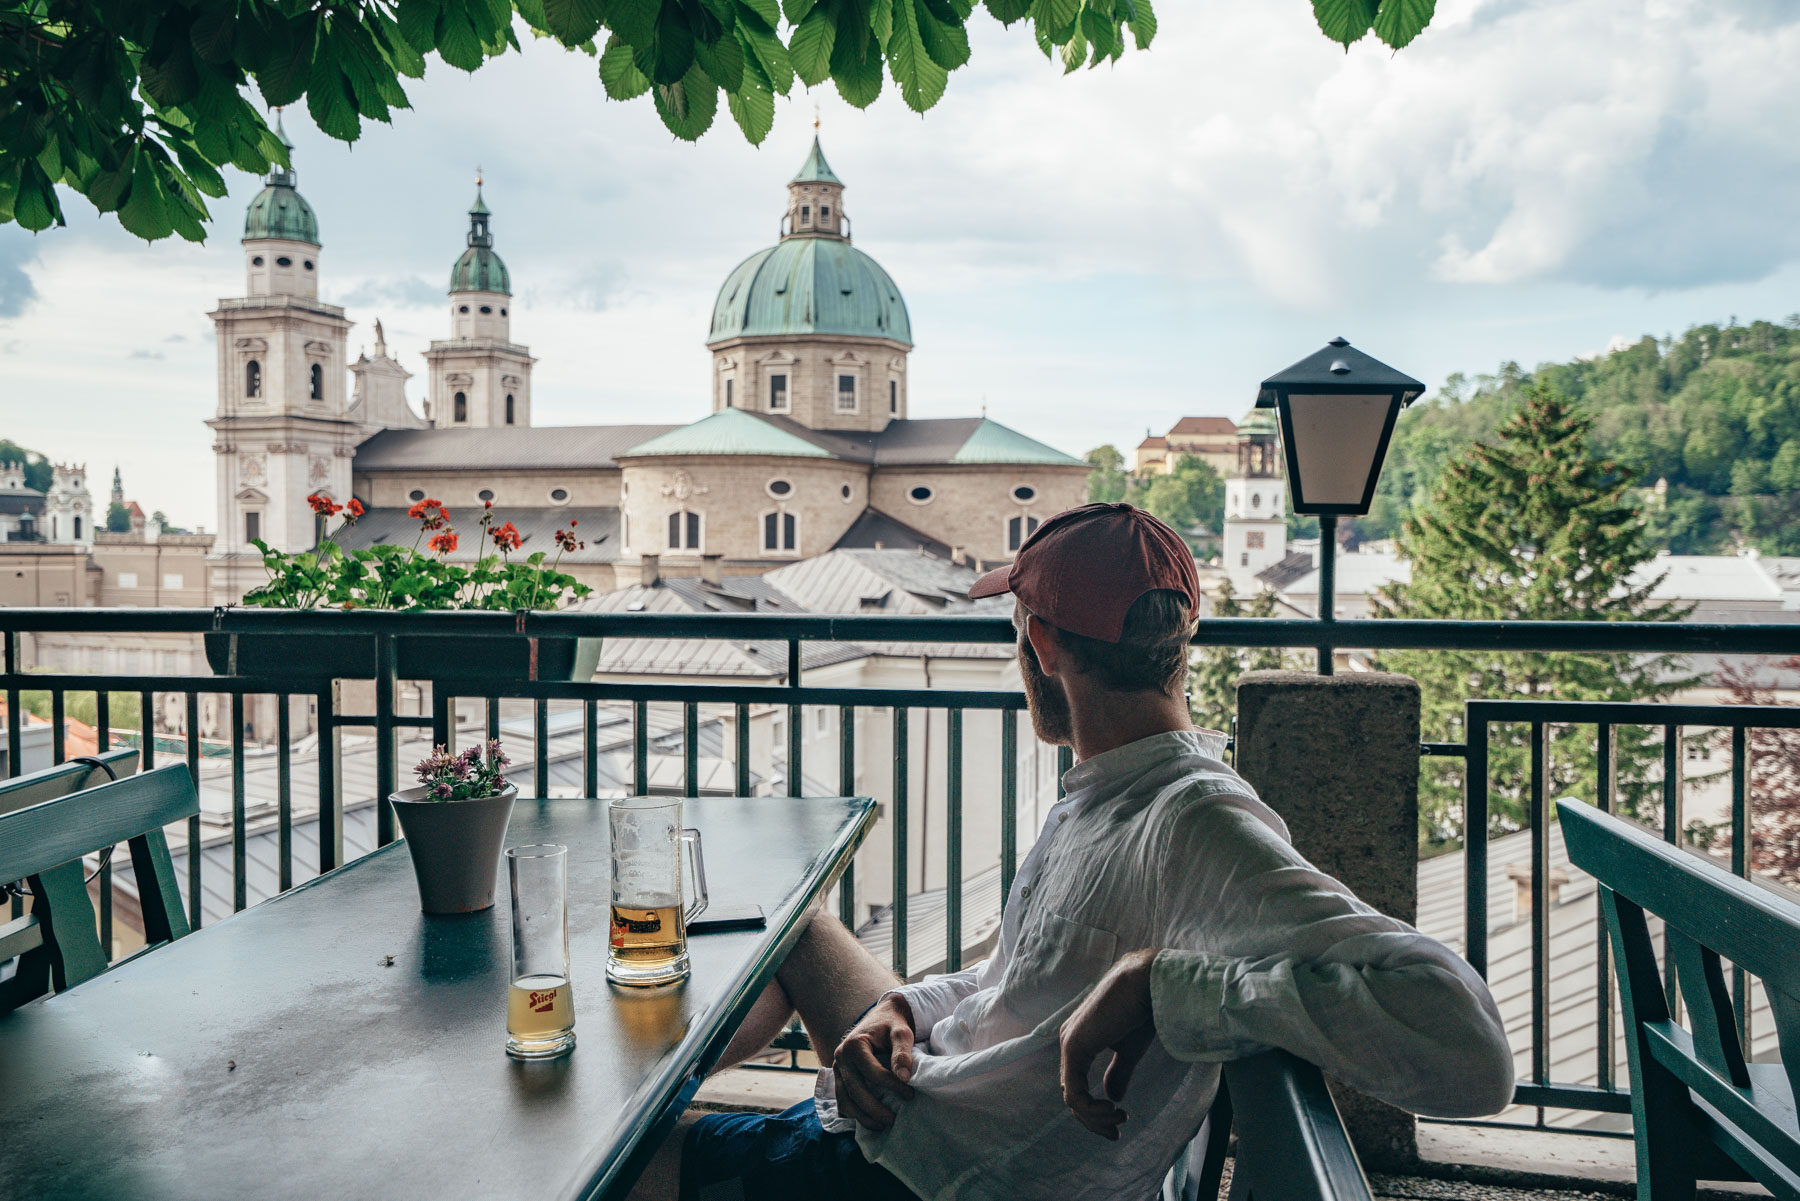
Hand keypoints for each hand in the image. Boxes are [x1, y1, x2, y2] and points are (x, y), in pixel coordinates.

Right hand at [832, 995, 917, 1130]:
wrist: (882, 1017)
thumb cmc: (892, 1025)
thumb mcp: (901, 1033)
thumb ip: (902, 1053)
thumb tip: (904, 1077)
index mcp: (854, 1045)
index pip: (872, 1073)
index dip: (892, 1087)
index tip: (910, 1094)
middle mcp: (841, 1057)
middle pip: (855, 1091)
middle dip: (874, 1109)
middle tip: (893, 1120)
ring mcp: (838, 1068)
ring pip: (844, 1100)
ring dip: (862, 1117)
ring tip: (881, 1125)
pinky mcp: (840, 1077)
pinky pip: (842, 1100)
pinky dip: (853, 1113)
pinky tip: (869, 1120)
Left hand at [1060, 947, 1159, 1139]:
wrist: (1148, 984)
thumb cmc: (1142, 1011)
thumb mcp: (1128, 1050)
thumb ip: (1117, 1072)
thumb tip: (1113, 1097)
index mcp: (1080, 1042)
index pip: (1077, 1087)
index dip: (1095, 1111)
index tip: (1121, 1121)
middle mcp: (1069, 1042)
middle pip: (1073, 1097)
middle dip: (1094, 1121)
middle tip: (1117, 1133)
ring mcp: (1069, 1044)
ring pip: (1072, 1099)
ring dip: (1096, 1118)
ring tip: (1120, 1118)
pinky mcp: (1074, 1047)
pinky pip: (1074, 1093)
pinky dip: (1092, 1110)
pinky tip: (1114, 1110)